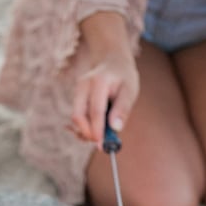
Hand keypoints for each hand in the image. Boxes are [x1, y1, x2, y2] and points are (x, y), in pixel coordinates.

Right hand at [71, 12, 138, 146]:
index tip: (101, 145)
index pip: (95, 110)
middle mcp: (83, 85)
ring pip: (76, 118)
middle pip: (78, 115)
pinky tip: (94, 132)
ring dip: (86, 131)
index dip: (97, 130)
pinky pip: (77, 116)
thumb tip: (115, 129)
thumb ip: (123, 109)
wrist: (111, 60)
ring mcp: (77, 91)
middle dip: (87, 133)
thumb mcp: (130, 90)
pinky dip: (84, 127)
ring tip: (101, 136)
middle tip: (101, 143)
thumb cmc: (123, 76)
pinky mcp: (76, 97)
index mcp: (98, 82)